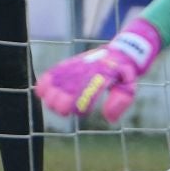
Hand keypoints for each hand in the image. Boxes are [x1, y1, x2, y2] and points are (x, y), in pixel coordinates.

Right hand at [35, 19, 161, 122]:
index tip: (80, 112)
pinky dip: (45, 81)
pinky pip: (54, 72)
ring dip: (51, 94)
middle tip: (64, 110)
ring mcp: (77, 66)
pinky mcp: (71, 64)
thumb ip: (120, 101)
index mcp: (101, 76)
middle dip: (60, 103)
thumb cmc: (124, 73)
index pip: (86, 92)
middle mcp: (86, 70)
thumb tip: (109, 118)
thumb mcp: (129, 87)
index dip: (80, 105)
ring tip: (51, 102)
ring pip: (57, 80)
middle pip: (66, 89)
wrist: (120, 51)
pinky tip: (41, 91)